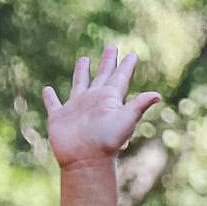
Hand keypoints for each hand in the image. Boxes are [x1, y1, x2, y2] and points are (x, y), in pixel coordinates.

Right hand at [42, 49, 159, 170]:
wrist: (86, 159)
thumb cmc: (106, 140)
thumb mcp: (125, 119)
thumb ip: (138, 106)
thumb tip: (158, 95)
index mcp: (110, 99)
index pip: (120, 78)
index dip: (126, 66)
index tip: (132, 54)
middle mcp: (94, 100)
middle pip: (102, 76)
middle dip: (108, 62)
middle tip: (112, 47)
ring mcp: (77, 108)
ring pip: (80, 84)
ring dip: (81, 72)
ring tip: (84, 59)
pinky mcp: (60, 116)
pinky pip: (54, 103)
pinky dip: (51, 97)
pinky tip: (48, 89)